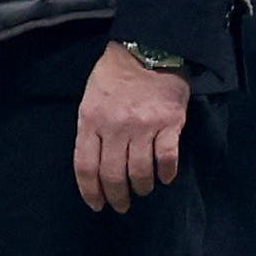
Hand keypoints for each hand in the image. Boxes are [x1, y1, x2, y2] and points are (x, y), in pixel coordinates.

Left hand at [74, 43, 191, 212]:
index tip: (96, 205)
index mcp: (90, 121)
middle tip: (121, 206)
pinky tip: (165, 178)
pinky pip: (167, 158)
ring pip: (140, 171)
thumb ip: (91, 130)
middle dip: (116, 196)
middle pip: (113, 174)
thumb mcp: (90, 100)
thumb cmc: (113, 76)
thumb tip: (95, 164)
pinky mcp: (169, 124)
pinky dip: (166, 173)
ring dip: (141, 187)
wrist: (148, 49)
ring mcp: (144, 126)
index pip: (85, 166)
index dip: (90, 191)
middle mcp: (115, 127)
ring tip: (143, 190)